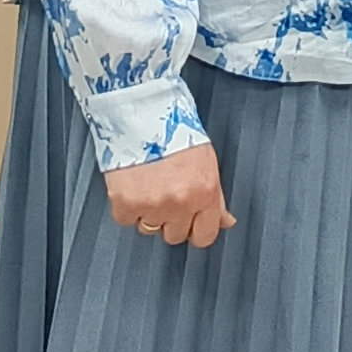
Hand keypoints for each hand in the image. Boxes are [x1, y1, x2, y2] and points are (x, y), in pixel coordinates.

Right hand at [104, 141, 234, 248]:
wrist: (143, 114)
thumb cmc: (176, 134)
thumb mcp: (207, 163)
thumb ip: (216, 199)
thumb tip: (226, 222)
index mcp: (205, 193)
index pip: (205, 237)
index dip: (196, 230)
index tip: (190, 223)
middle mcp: (180, 203)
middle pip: (175, 236)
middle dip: (171, 220)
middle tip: (166, 195)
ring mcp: (152, 205)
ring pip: (149, 229)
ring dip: (149, 213)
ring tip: (149, 186)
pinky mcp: (125, 203)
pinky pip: (126, 219)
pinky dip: (126, 207)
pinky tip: (133, 186)